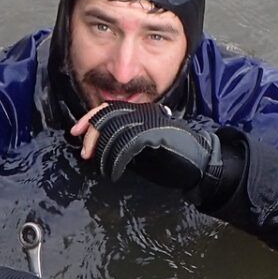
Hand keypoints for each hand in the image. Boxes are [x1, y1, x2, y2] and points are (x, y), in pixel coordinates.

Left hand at [71, 101, 219, 188]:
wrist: (201, 162)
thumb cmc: (173, 157)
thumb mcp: (142, 144)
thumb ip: (123, 138)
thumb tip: (96, 143)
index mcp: (141, 112)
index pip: (109, 108)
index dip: (89, 118)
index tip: (76, 131)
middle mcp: (144, 113)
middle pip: (107, 115)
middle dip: (91, 135)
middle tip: (84, 152)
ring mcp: (149, 123)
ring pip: (113, 128)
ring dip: (102, 149)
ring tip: (99, 163)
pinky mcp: (153, 136)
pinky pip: (125, 144)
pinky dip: (115, 159)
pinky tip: (114, 171)